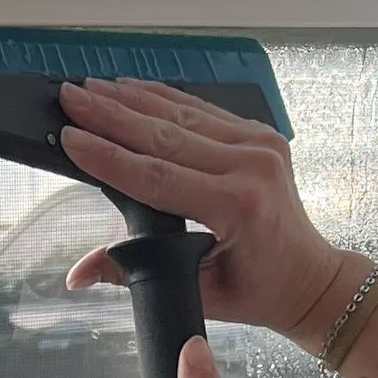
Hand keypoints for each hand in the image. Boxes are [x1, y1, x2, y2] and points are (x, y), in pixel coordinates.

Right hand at [57, 79, 362, 349]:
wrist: (309, 277)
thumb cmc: (257, 290)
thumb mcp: (197, 291)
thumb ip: (135, 274)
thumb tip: (78, 274)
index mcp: (238, 206)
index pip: (156, 176)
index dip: (108, 156)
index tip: (70, 137)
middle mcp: (250, 166)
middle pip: (164, 135)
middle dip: (110, 115)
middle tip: (69, 97)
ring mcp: (258, 145)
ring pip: (180, 114)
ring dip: (130, 99)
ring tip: (90, 87)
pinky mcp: (259, 134)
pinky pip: (201, 110)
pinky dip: (162, 98)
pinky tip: (130, 87)